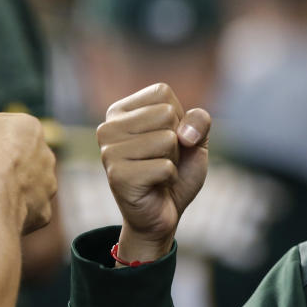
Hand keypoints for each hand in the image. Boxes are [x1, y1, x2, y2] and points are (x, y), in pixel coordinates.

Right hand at [0, 112, 56, 233]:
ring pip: (27, 187)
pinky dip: (13, 214)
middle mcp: (47, 155)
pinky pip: (28, 213)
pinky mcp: (44, 210)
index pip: (6, 129)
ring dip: (10, 189)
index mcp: (29, 127)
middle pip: (20, 159)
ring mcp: (49, 184)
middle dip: (2, 165)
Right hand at [97, 83, 210, 262]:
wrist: (164, 212)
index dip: (178, 118)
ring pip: (167, 139)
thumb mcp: (195, 138)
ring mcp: (109, 152)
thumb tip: (184, 134)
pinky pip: (165, 167)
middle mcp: (108, 127)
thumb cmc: (177, 170)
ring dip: (173, 160)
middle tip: (162, 159)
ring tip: (158, 172)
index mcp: (120, 110)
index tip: (167, 139)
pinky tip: (155, 185)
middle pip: (166, 114)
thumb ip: (199, 120)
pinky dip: (170, 178)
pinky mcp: (117, 176)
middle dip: (177, 140)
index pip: (162, 93)